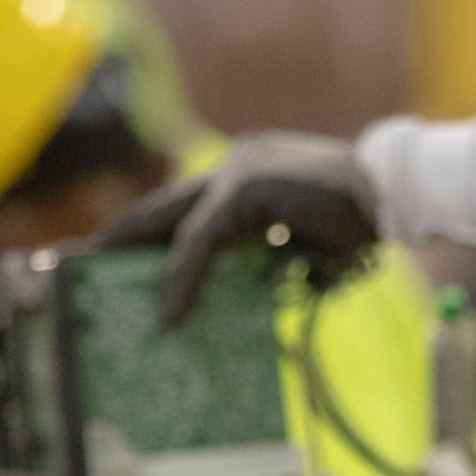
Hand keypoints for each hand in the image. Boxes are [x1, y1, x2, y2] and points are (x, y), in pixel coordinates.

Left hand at [99, 132, 380, 325]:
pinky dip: (184, 278)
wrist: (394, 194)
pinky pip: (200, 241)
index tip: (115, 250)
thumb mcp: (303, 240)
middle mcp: (238, 164)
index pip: (192, 206)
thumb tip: (257, 283)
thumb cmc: (361, 222)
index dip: (154, 229)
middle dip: (124, 237)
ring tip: (109, 293)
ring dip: (148, 266)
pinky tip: (171, 312)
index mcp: (251, 173)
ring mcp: (238, 171)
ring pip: (181, 227)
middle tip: (81, 259)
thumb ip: (270, 251)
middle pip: (168, 207)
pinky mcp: (242, 189)